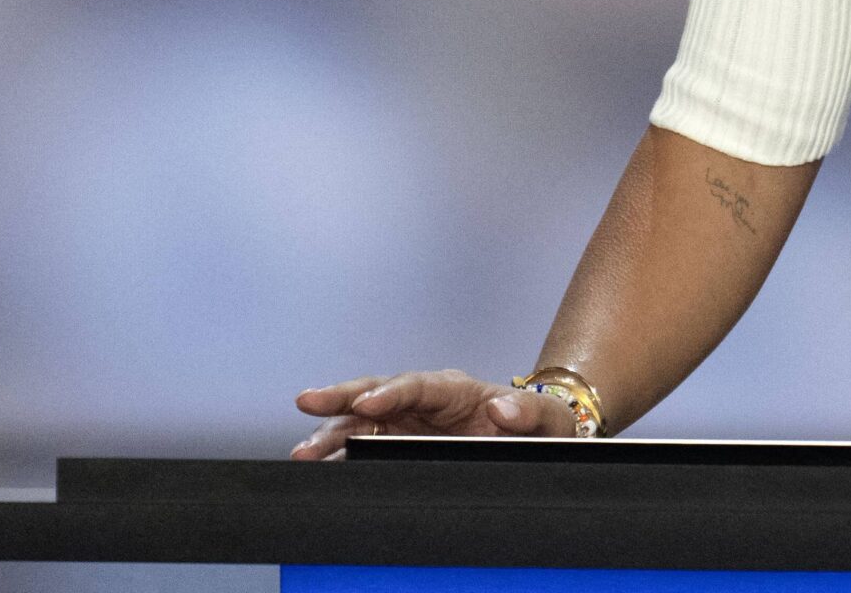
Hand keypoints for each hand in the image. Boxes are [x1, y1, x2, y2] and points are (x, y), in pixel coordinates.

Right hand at [291, 369, 579, 460]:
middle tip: (308, 403)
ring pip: (361, 423)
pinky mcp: (396, 446)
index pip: (418, 384)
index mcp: (457, 389)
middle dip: (342, 398)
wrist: (533, 443)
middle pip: (377, 394)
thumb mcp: (547, 418)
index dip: (392, 391)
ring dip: (331, 434)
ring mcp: (406, 424)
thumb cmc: (540, 426)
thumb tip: (502, 408)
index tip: (369, 402)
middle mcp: (424, 402)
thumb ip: (530, 412)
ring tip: (303, 452)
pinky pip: (362, 448)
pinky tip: (318, 467)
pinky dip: (339, 456)